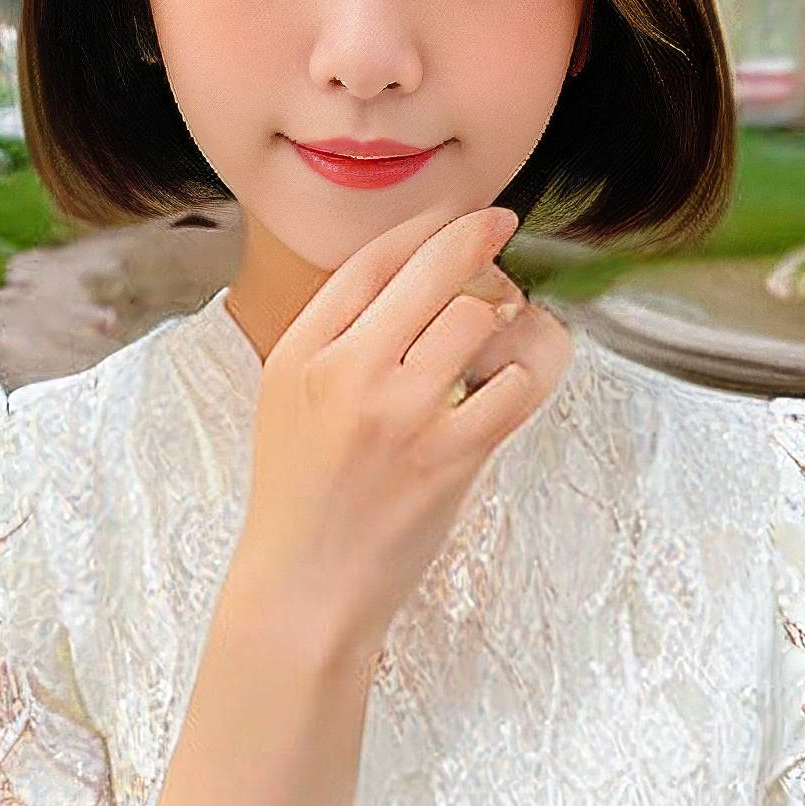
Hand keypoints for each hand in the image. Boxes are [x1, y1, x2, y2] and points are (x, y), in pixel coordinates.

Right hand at [232, 203, 572, 664]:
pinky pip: (510, 388)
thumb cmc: (300, 498)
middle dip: (478, 239)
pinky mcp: (448, 459)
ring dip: (501, 314)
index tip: (458, 217)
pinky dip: (518, 378)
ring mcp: (401, 416)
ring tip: (502, 325)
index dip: (426, 228)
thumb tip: (405, 279)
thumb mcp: (286, 402)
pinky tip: (507, 384)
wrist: (305, 588)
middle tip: (501, 229)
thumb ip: (332, 340)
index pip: (373, 261)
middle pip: (433, 272)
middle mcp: (349, 374)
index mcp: (302, 354)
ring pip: (478, 320)